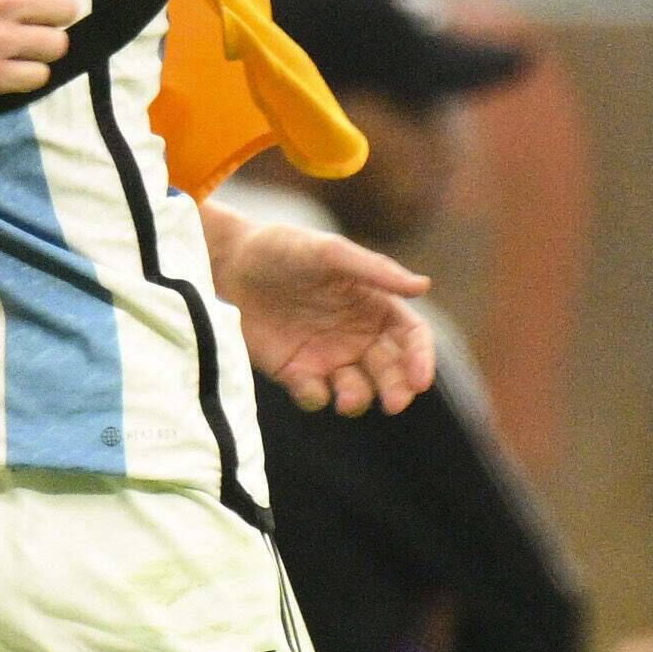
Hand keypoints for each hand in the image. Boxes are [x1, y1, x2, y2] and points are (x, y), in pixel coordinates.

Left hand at [212, 206, 437, 416]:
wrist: (229, 264)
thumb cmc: (283, 249)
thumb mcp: (329, 252)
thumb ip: (374, 270)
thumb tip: (424, 287)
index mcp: (374, 305)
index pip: (410, 337)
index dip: (421, 359)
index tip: (420, 380)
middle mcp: (357, 335)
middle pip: (391, 371)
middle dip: (397, 389)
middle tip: (394, 403)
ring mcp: (327, 356)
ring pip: (357, 390)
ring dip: (359, 399)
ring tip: (347, 399)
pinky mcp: (295, 371)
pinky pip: (314, 395)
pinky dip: (316, 396)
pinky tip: (305, 383)